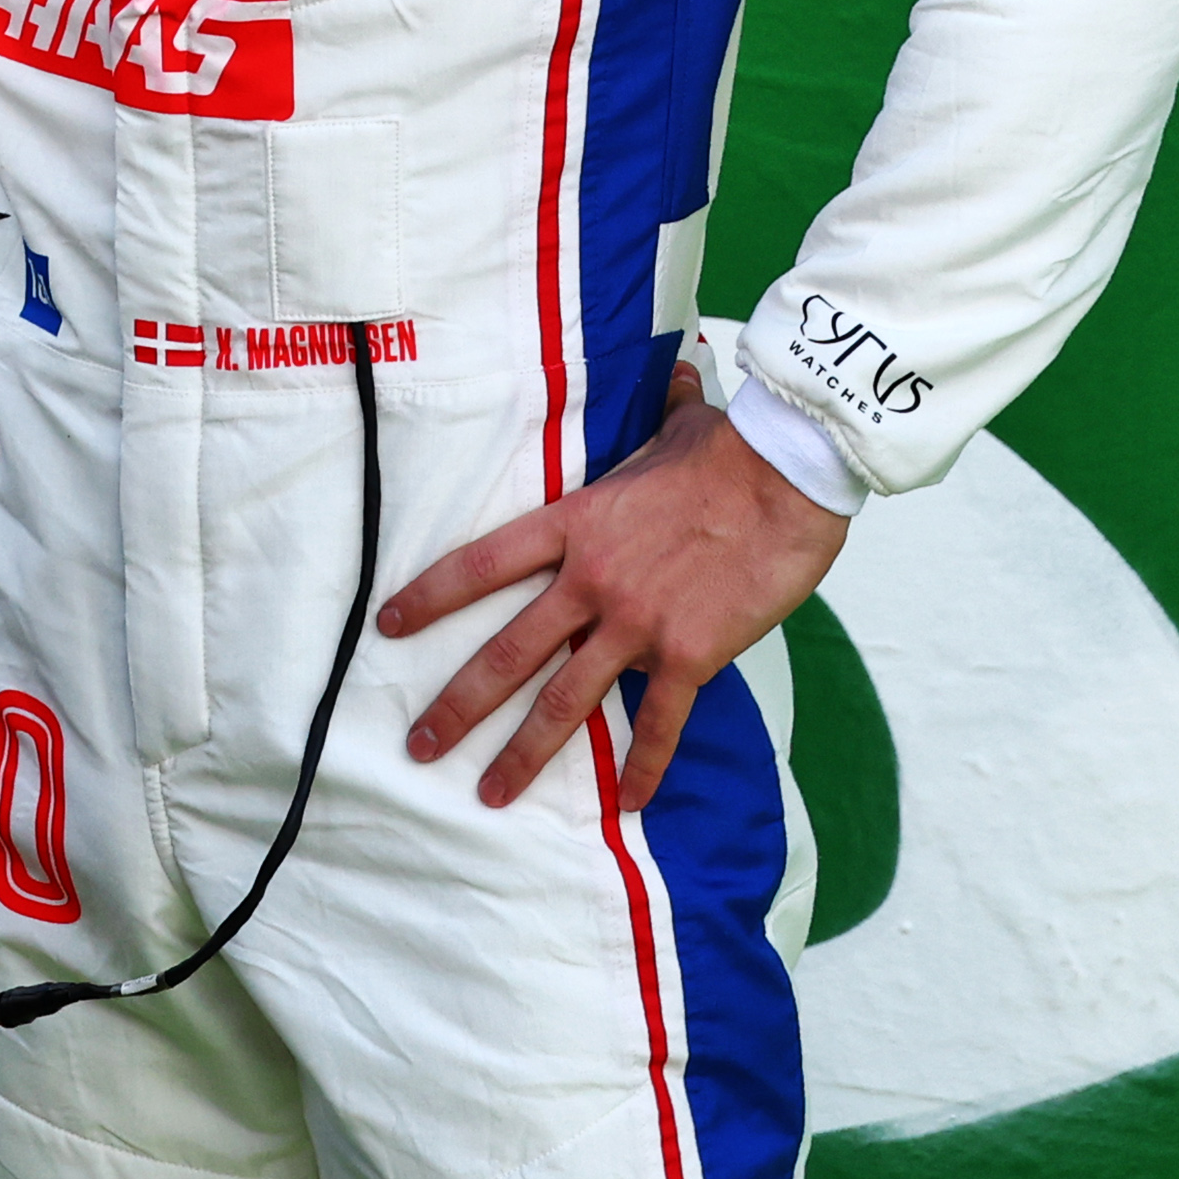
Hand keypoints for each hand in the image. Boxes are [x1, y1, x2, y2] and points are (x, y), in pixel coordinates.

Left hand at [375, 362, 848, 808]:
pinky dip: (642, 766)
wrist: (790, 475)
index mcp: (573, 525)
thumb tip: (677, 374)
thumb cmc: (731, 449)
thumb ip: (661, 412)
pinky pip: (657, 722)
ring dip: (523, 752)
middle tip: (418, 745)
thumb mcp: (676, 427)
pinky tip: (626, 804)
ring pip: (564, 699)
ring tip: (489, 793)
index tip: (387, 625)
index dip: (428, 597)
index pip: (480, 566)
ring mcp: (636, 622)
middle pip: (506, 651)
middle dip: (457, 705)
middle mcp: (591, 580)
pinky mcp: (689, 653)